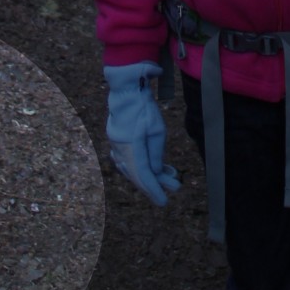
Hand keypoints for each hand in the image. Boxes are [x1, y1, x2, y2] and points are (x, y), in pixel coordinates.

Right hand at [104, 62, 180, 205]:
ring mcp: (115, 144)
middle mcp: (119, 148)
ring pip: (131, 169)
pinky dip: (139, 168)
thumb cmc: (144, 106)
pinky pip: (127, 161)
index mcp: (129, 145)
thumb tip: (155, 174)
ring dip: (148, 176)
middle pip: (136, 174)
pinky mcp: (117, 140)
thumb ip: (155, 154)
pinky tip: (151, 169)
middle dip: (154, 184)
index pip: (142, 174)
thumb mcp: (157, 130)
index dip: (153, 190)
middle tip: (173, 189)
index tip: (164, 201)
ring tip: (168, 178)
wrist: (126, 88)